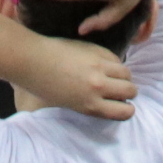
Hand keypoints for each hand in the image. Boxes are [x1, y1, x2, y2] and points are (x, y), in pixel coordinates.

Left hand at [17, 22, 139, 117]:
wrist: (31, 61)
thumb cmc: (41, 87)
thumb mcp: (67, 104)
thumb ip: (88, 105)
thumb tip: (105, 103)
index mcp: (90, 105)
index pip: (124, 112)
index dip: (126, 110)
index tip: (121, 106)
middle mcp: (98, 87)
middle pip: (131, 90)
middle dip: (128, 92)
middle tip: (118, 90)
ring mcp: (98, 67)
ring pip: (127, 73)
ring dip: (123, 76)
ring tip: (114, 76)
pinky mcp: (95, 50)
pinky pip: (115, 58)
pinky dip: (114, 62)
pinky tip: (104, 64)